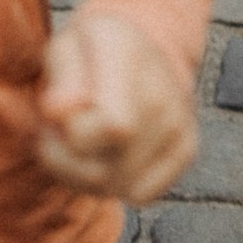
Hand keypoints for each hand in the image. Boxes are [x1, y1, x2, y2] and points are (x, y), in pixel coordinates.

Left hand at [37, 12, 198, 203]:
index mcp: (126, 55)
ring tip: (82, 141)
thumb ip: (60, 77)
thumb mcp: (64, 47)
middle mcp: (162, 92)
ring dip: (87, 176)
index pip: (114, 128)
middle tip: (57, 132)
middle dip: (69, 161)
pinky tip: (106, 155)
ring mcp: (180, 124)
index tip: (55, 115)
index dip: (72, 135)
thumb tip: (57, 111)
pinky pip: (141, 195)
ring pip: (123, 189)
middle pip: (108, 170)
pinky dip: (116, 185)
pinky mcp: (187, 151)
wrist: (140, 49)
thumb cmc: (90, 53)